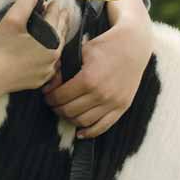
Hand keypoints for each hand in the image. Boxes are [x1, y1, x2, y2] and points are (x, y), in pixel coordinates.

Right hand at [0, 0, 66, 97]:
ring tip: (58, 29)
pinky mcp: (40, 79)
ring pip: (58, 49)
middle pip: (60, 33)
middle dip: (61, 21)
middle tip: (63, 12)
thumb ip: (25, 3)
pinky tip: (48, 51)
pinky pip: (50, 64)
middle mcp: (54, 56)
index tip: (54, 2)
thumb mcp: (11, 19)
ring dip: (58, 37)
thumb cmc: (0, 48)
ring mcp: (48, 70)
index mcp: (51, 40)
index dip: (54, 7)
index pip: (55, 18)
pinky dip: (51, 54)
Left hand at [42, 0, 152, 137]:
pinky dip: (89, 132)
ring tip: (64, 111)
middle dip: (57, 108)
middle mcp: (101, 94)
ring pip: (83, 121)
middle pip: (69, 111)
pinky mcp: (122, 107)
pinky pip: (103, 126)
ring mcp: (113, 103)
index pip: (61, 97)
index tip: (46, 95)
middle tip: (52, 103)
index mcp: (88, 79)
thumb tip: (48, 86)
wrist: (133, 46)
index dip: (50, 98)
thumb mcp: (80, 52)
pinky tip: (79, 132)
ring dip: (69, 119)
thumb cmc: (104, 46)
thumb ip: (62, 69)